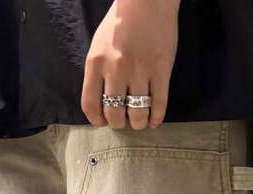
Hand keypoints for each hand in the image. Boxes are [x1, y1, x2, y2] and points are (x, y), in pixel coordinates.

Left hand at [81, 0, 179, 129]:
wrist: (146, 1)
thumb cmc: (120, 24)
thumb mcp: (98, 47)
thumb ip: (97, 73)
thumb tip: (100, 103)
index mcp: (96, 63)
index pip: (90, 105)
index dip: (97, 120)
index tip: (104, 121)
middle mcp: (116, 69)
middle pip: (114, 114)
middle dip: (119, 123)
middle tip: (124, 120)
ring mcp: (140, 71)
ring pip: (137, 114)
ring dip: (138, 123)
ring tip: (140, 121)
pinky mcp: (162, 71)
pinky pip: (159, 104)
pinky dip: (156, 118)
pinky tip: (154, 120)